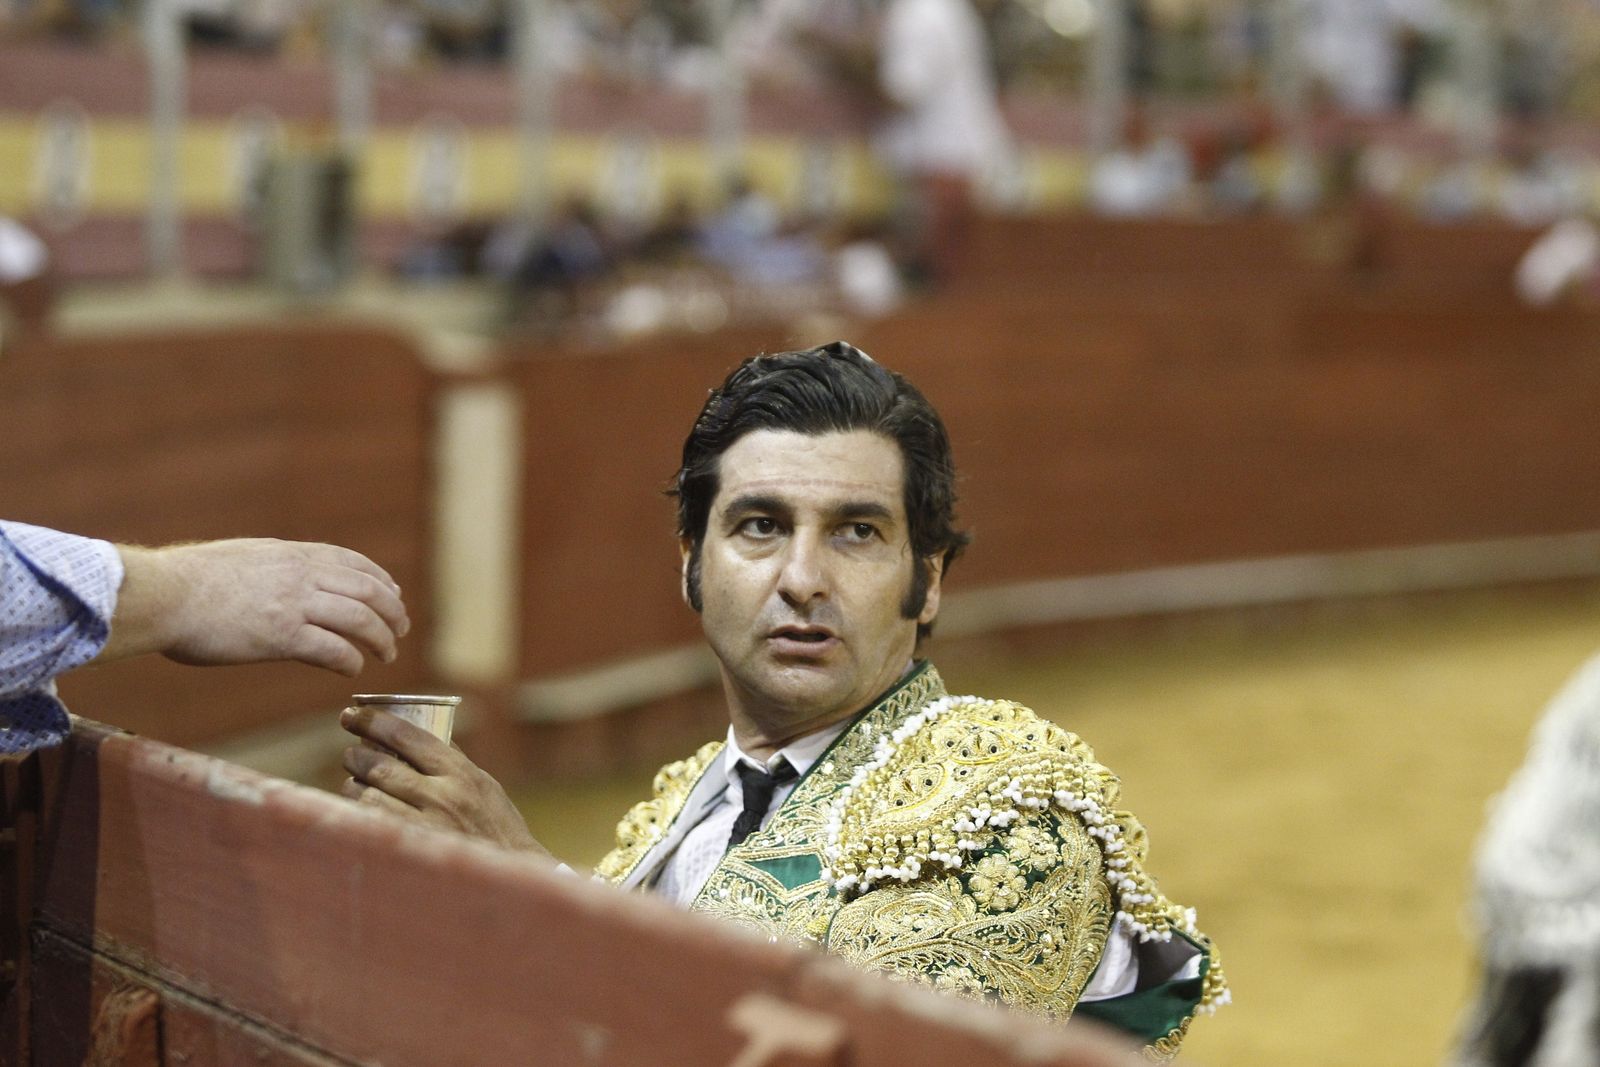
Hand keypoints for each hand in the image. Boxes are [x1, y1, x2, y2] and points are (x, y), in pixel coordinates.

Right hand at [96, 539, 409, 675]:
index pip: (353, 562)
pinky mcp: (281, 636)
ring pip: (360, 620)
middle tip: (401, 629)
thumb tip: (280, 577)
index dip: (381, 580)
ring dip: (381, 639)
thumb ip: (272, 566)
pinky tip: (353, 670)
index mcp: (291, 554)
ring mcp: (294, 604)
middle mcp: (301, 575)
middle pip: (368, 591)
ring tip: (387, 654)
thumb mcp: (242, 557)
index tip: (393, 594)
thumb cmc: (187, 580)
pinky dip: (350, 660)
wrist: (162, 594)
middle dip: (392, 611)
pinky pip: (333, 649)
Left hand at [338, 706, 548, 855]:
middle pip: (382, 765)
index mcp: (460, 772)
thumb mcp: (484, 784)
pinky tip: (360, 809)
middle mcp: (442, 796)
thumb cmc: (498, 826)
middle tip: (351, 753)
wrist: (512, 872)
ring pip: (369, 795)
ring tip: (354, 782)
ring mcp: (426, 826)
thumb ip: (453, 761)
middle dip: (357, 755)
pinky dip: (360, 812)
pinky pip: (371, 825)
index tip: (352, 714)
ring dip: (354, 785)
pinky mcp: (413, 851)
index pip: (408, 736)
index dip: (374, 721)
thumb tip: (425, 733)